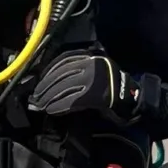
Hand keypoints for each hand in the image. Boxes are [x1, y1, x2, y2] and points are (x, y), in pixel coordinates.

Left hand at [28, 50, 150, 120]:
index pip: (62, 62)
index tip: (40, 80)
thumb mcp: (97, 68)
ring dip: (48, 97)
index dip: (48, 72)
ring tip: (40, 104)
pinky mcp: (92, 95)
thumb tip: (56, 77)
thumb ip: (81, 68)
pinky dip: (58, 106)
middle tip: (36, 95)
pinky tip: (51, 110)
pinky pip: (70, 100)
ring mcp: (91, 80)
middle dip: (45, 87)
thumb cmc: (113, 86)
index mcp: (90, 58)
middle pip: (59, 76)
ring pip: (62, 88)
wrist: (131, 99)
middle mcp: (89, 66)